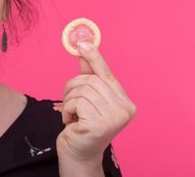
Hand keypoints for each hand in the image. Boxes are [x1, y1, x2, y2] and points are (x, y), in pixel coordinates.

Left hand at [56, 41, 136, 168]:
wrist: (78, 152)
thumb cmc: (83, 124)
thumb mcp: (86, 98)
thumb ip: (88, 75)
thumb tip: (83, 49)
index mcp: (125, 102)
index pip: (108, 74)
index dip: (94, 57)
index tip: (81, 42)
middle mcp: (125, 109)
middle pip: (90, 80)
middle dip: (72, 87)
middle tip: (68, 100)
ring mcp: (115, 118)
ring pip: (82, 90)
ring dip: (69, 99)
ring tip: (72, 113)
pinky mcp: (100, 125)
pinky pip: (77, 101)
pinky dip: (68, 108)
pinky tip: (71, 121)